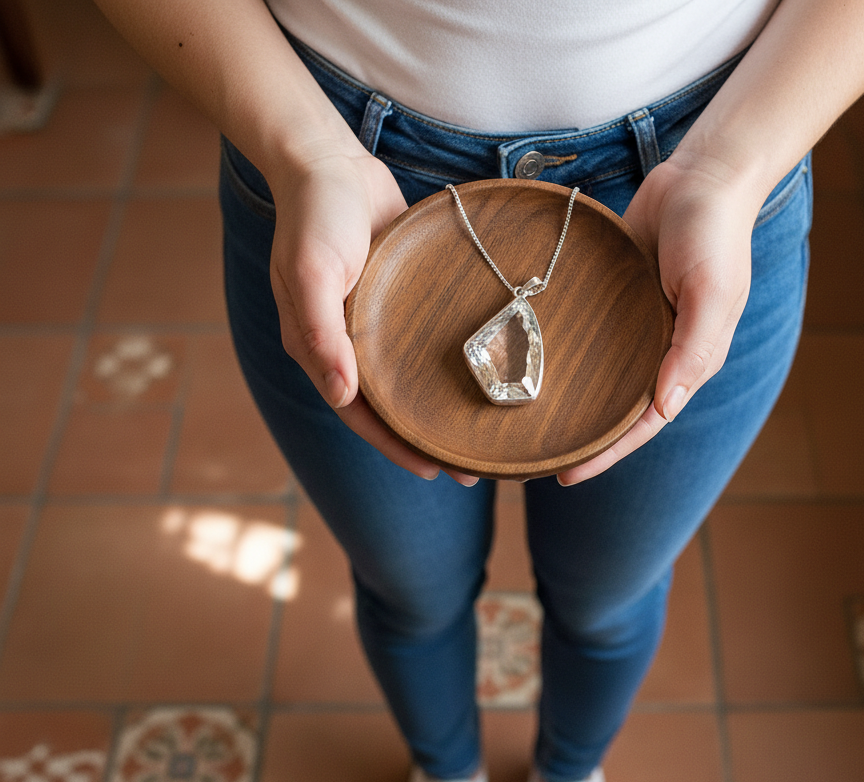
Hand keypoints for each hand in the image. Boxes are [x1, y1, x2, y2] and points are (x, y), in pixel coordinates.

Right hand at [268, 150, 478, 484]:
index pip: (359, 413)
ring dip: (438, 407)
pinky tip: (478, 375)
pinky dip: (445, 364)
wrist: (329, 160)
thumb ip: (322, 332)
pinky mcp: (397, 299)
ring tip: (481, 432)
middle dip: (425, 438)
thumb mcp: (312, 271)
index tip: (433, 469)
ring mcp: (373, 323)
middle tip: (471, 468)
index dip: (394, 445)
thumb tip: (340, 394)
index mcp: (320, 348)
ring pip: (408, 379)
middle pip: (388, 406)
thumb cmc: (315, 216)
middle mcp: (347, 345)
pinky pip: (420, 343)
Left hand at [557, 158, 761, 484]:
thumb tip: (666, 409)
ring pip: (602, 379)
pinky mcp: (617, 300)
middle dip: (585, 439)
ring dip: (574, 403)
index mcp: (687, 361)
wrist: (700, 176)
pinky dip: (569, 357)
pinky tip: (533, 366)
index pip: (644, 423)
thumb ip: (692, 351)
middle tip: (538, 462)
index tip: (568, 474)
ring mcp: (637, 327)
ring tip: (531, 425)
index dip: (608, 453)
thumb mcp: (710, 293)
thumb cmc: (713, 234)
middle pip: (618, 409)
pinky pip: (592, 339)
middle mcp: (660, 351)